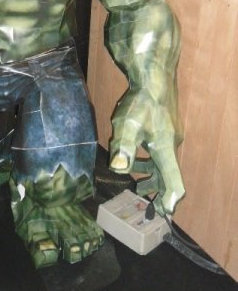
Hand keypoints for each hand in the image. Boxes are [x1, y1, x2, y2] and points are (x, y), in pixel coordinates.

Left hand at [108, 87, 184, 213]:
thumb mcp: (127, 124)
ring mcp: (170, 136)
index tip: (165, 214)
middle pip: (169, 176)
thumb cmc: (140, 101)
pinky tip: (135, 157)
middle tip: (149, 205)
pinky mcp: (165, 127)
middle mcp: (171, 145)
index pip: (173, 183)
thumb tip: (118, 169)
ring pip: (163, 163)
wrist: (154, 76)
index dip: (169, 200)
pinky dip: (150, 161)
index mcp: (165, 150)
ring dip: (151, 176)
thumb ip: (123, 147)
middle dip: (158, 191)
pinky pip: (160, 151)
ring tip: (137, 185)